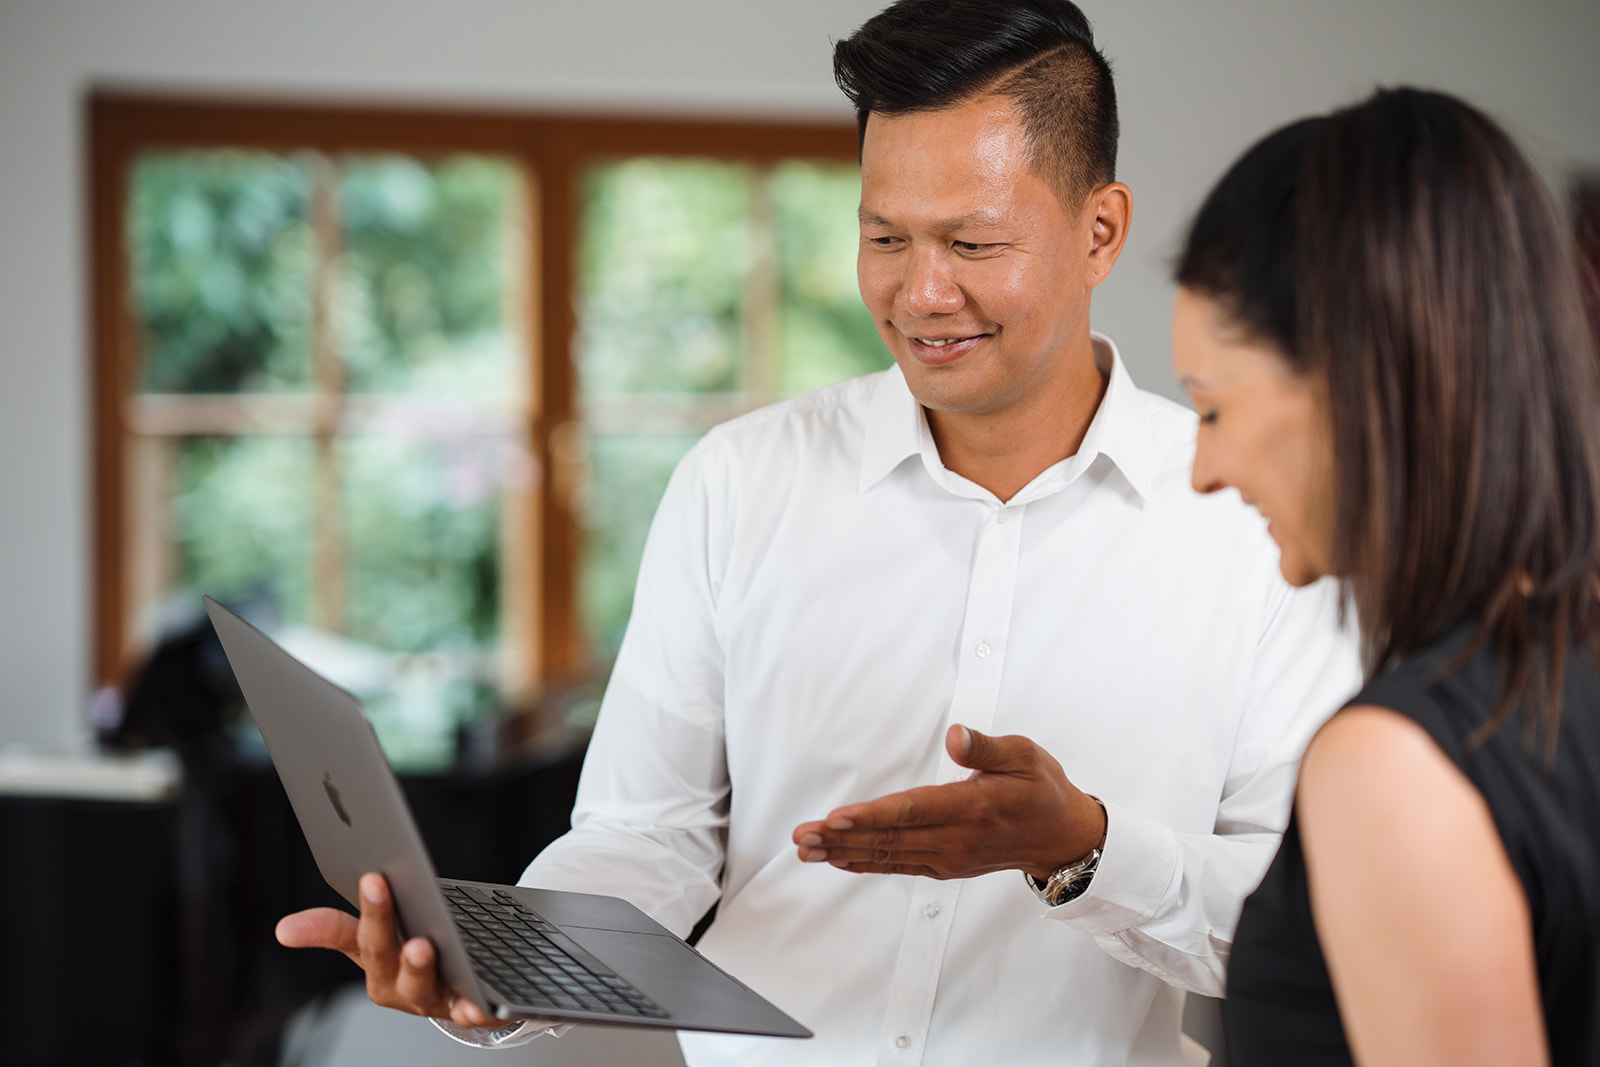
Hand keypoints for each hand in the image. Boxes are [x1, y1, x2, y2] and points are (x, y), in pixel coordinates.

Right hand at [276, 872, 501, 1028]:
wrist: (462, 998)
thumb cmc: (413, 959)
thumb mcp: (377, 941)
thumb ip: (337, 929)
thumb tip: (284, 929)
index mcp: (374, 965)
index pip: (355, 936)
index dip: (356, 911)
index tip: (367, 877)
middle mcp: (397, 986)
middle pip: (384, 956)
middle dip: (379, 924)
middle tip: (378, 889)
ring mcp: (431, 1000)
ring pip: (420, 987)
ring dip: (417, 967)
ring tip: (421, 945)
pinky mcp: (468, 1012)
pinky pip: (469, 1014)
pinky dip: (471, 1010)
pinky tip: (473, 1004)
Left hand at [792, 725, 1105, 880]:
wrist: (1063, 838)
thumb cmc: (1043, 791)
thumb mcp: (1026, 755)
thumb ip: (986, 747)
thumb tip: (955, 735)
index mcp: (972, 807)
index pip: (912, 812)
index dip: (871, 816)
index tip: (836, 817)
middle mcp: (956, 838)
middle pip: (889, 838)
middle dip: (841, 837)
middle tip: (802, 835)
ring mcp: (948, 856)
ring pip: (887, 856)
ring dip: (843, 852)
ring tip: (806, 848)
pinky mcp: (944, 866)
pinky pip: (897, 866)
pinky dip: (864, 863)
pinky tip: (837, 858)